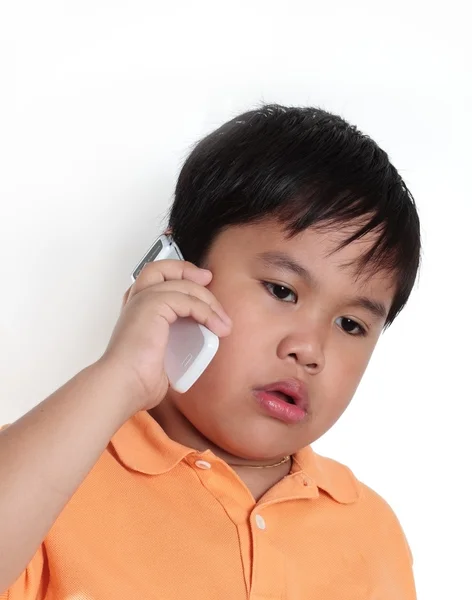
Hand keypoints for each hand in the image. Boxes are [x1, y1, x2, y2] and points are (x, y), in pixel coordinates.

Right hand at [98, 260, 231, 413]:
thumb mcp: (164, 357)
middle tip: (208, 280)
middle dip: (187, 270)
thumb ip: (177, 344)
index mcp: (137, 312)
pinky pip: (188, 300)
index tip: (201, 285)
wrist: (123, 384)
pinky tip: (217, 328)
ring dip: (208, 301)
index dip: (177, 277)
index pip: (155, 281)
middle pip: (161, 268)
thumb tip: (199, 348)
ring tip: (223, 323)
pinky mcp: (153, 305)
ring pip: (182, 284)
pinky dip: (207, 312)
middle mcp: (137, 302)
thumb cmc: (137, 378)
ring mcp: (143, 301)